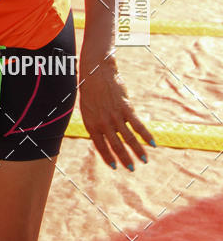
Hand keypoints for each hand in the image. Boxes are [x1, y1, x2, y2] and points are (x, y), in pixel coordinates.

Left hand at [79, 52, 154, 169]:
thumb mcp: (88, 109)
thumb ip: (95, 123)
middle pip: (116, 145)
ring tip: (144, 161)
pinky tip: (152, 143)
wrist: (96, 72)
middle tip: (132, 169)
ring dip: (138, 151)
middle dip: (125, 159)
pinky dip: (146, 135)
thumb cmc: (90, 90)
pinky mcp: (125, 108)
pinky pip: (137, 125)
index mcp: (91, 124)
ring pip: (128, 138)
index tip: (115, 166)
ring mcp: (114, 116)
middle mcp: (103, 122)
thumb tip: (104, 136)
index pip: (100, 146)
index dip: (108, 157)